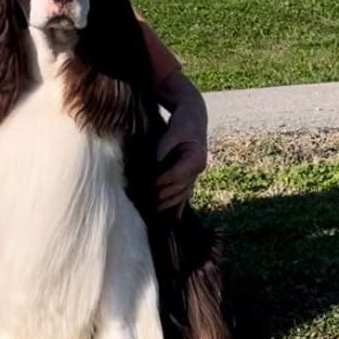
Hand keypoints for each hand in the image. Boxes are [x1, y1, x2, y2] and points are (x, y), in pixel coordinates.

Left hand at [154, 70, 208, 211]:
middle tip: (141, 205)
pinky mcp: (190, 177)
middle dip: (159, 198)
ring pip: (180, 195)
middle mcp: (197, 170)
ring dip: (165, 205)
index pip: (174, 177)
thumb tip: (152, 167)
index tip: (142, 189)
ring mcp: (195, 175)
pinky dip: (177, 207)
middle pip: (177, 190)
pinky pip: (184, 195)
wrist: (194, 117)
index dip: (157, 184)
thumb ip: (162, 149)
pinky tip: (172, 221)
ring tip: (149, 212)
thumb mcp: (172, 132)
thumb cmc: (182, 122)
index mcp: (195, 159)